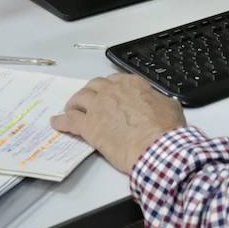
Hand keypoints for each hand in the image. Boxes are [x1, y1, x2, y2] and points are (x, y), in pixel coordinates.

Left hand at [51, 74, 185, 173]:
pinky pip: (69, 120)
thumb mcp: (171, 107)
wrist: (157, 147)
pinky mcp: (89, 125)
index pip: (115, 80)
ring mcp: (98, 106)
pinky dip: (61, 121)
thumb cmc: (166, 130)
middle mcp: (112, 90)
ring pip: (79, 98)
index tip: (109, 95)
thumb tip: (161, 102)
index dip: (110, 88)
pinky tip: (57, 123)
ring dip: (74, 103)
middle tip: (89, 101)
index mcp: (132, 84)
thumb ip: (161, 101)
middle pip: (94, 86)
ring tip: (72, 110)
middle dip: (91, 92)